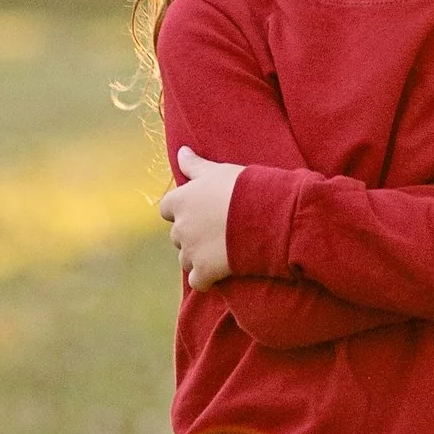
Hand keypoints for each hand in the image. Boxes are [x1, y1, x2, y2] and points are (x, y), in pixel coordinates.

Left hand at [159, 149, 242, 290]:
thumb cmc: (244, 188)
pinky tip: (220, 273)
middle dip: (192, 234)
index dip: (183, 210)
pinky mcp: (205, 272)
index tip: (201, 210)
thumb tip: (181, 151)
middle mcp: (180, 227)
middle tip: (217, 230)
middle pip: (177, 235)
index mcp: (180, 201)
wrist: (267, 216)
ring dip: (197, 257)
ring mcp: (191, 251)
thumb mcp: (218, 171)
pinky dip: (205, 280)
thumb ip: (195, 165)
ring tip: (221, 251)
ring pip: (185, 259)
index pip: (167, 208)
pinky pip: (196, 281)